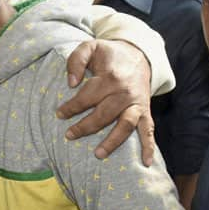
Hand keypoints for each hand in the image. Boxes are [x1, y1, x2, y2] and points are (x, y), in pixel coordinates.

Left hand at [57, 39, 155, 164]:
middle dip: (85, 127)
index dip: (71, 107)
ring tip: (98, 155)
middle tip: (69, 135)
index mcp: (110, 77)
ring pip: (125, 125)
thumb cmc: (109, 54)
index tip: (59, 114)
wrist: (139, 54)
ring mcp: (137, 103)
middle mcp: (125, 92)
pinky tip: (146, 162)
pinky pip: (149, 130)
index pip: (87, 97)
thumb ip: (76, 61)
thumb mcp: (90, 47)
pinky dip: (149, 147)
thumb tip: (71, 83)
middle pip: (103, 114)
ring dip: (112, 142)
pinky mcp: (145, 110)